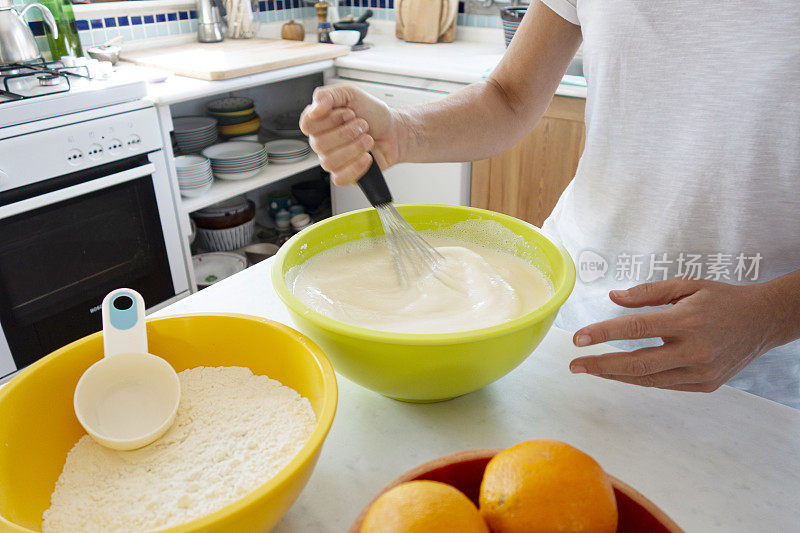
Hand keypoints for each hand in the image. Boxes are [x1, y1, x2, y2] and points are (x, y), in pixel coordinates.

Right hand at [299, 85, 403, 185]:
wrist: (394, 131)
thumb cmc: (372, 114)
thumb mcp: (350, 93)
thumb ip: (327, 95)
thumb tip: (314, 110)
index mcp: (320, 122)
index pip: (307, 125)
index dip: (329, 119)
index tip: (348, 112)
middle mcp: (322, 142)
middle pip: (319, 144)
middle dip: (347, 132)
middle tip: (362, 125)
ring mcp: (332, 159)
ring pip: (329, 162)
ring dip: (354, 148)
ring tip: (368, 139)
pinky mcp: (344, 174)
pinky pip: (339, 178)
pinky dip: (356, 167)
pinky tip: (366, 157)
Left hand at [568, 277, 785, 391]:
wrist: (764, 320)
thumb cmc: (722, 299)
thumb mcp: (686, 284)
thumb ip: (647, 292)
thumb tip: (613, 297)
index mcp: (686, 321)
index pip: (634, 329)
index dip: (603, 334)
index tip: (578, 338)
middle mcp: (694, 350)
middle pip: (636, 364)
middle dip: (600, 366)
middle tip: (575, 365)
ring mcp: (701, 372)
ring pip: (648, 379)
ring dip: (616, 375)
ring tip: (592, 368)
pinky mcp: (706, 384)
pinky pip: (664, 384)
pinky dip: (640, 378)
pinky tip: (622, 371)